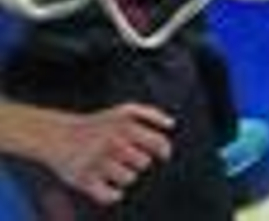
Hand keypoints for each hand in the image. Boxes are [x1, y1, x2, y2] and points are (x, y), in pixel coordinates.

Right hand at [34, 102, 174, 204]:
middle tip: (126, 158)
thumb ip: (151, 113)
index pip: (158, 143)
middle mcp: (113, 143)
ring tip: (115, 169)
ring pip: (129, 179)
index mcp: (125, 125)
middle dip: (139, 162)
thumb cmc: (97, 124)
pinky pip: (110, 196)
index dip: (165, 151)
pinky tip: (110, 187)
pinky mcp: (83, 180)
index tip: (164, 156)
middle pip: (144, 163)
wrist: (58, 134)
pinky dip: (113, 195)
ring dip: (126, 177)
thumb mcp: (124, 110)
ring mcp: (98, 162)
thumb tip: (172, 125)